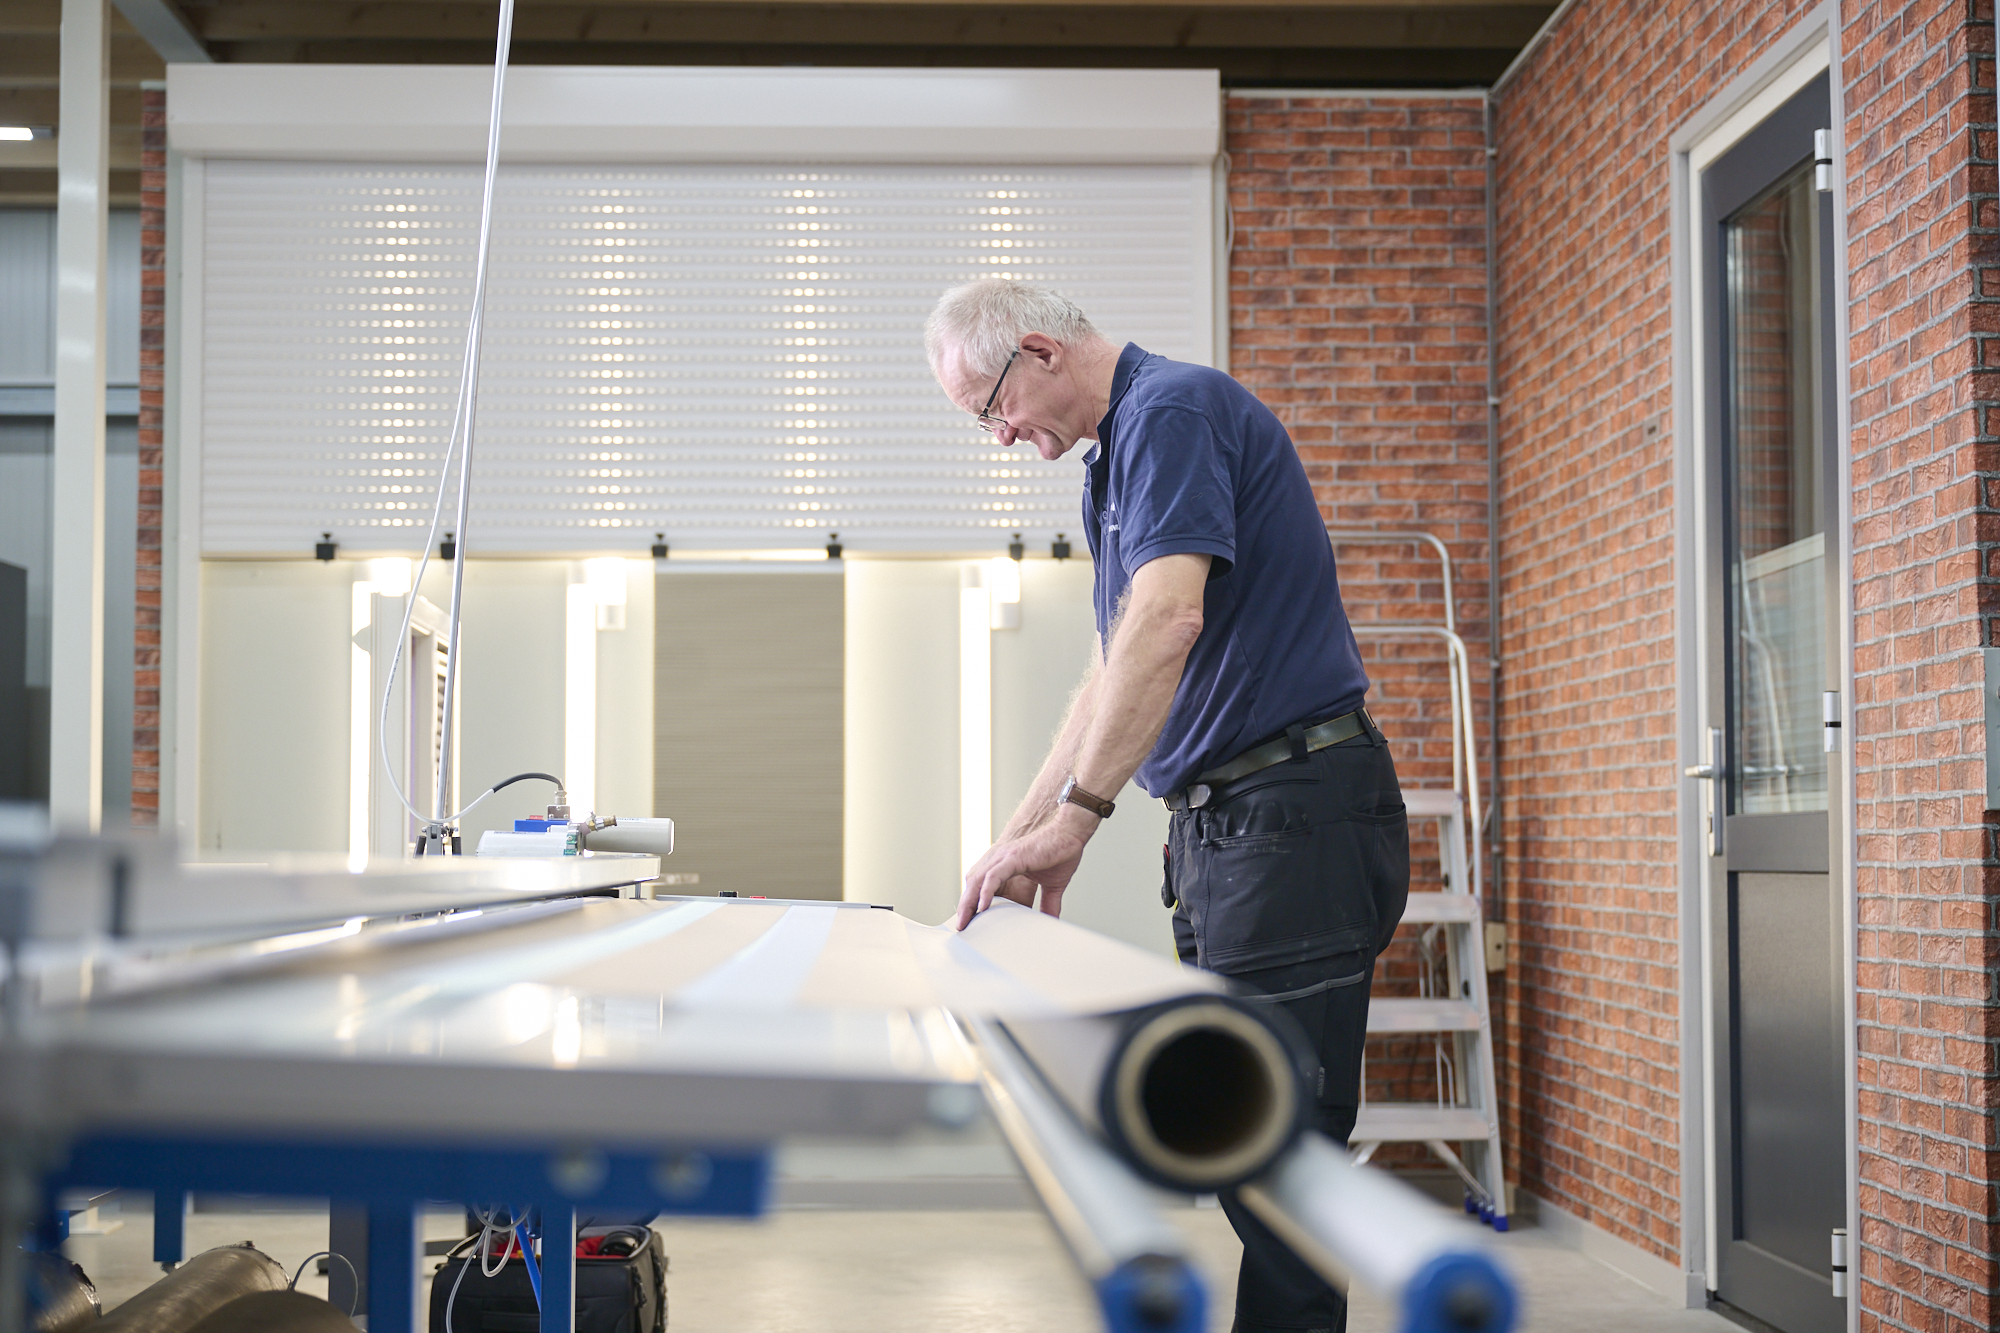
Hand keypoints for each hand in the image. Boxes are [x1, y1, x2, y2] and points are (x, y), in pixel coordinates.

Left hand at [954, 811, 1093, 929]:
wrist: (1072, 833)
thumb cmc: (1061, 852)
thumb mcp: (1053, 886)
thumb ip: (1048, 904)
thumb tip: (1050, 922)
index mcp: (1006, 865)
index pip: (983, 887)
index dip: (974, 904)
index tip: (970, 923)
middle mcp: (1000, 861)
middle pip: (974, 886)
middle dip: (965, 907)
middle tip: (961, 927)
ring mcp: (1005, 858)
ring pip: (978, 881)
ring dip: (969, 902)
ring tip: (965, 922)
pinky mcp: (1013, 857)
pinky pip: (993, 876)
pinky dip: (986, 891)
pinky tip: (982, 907)